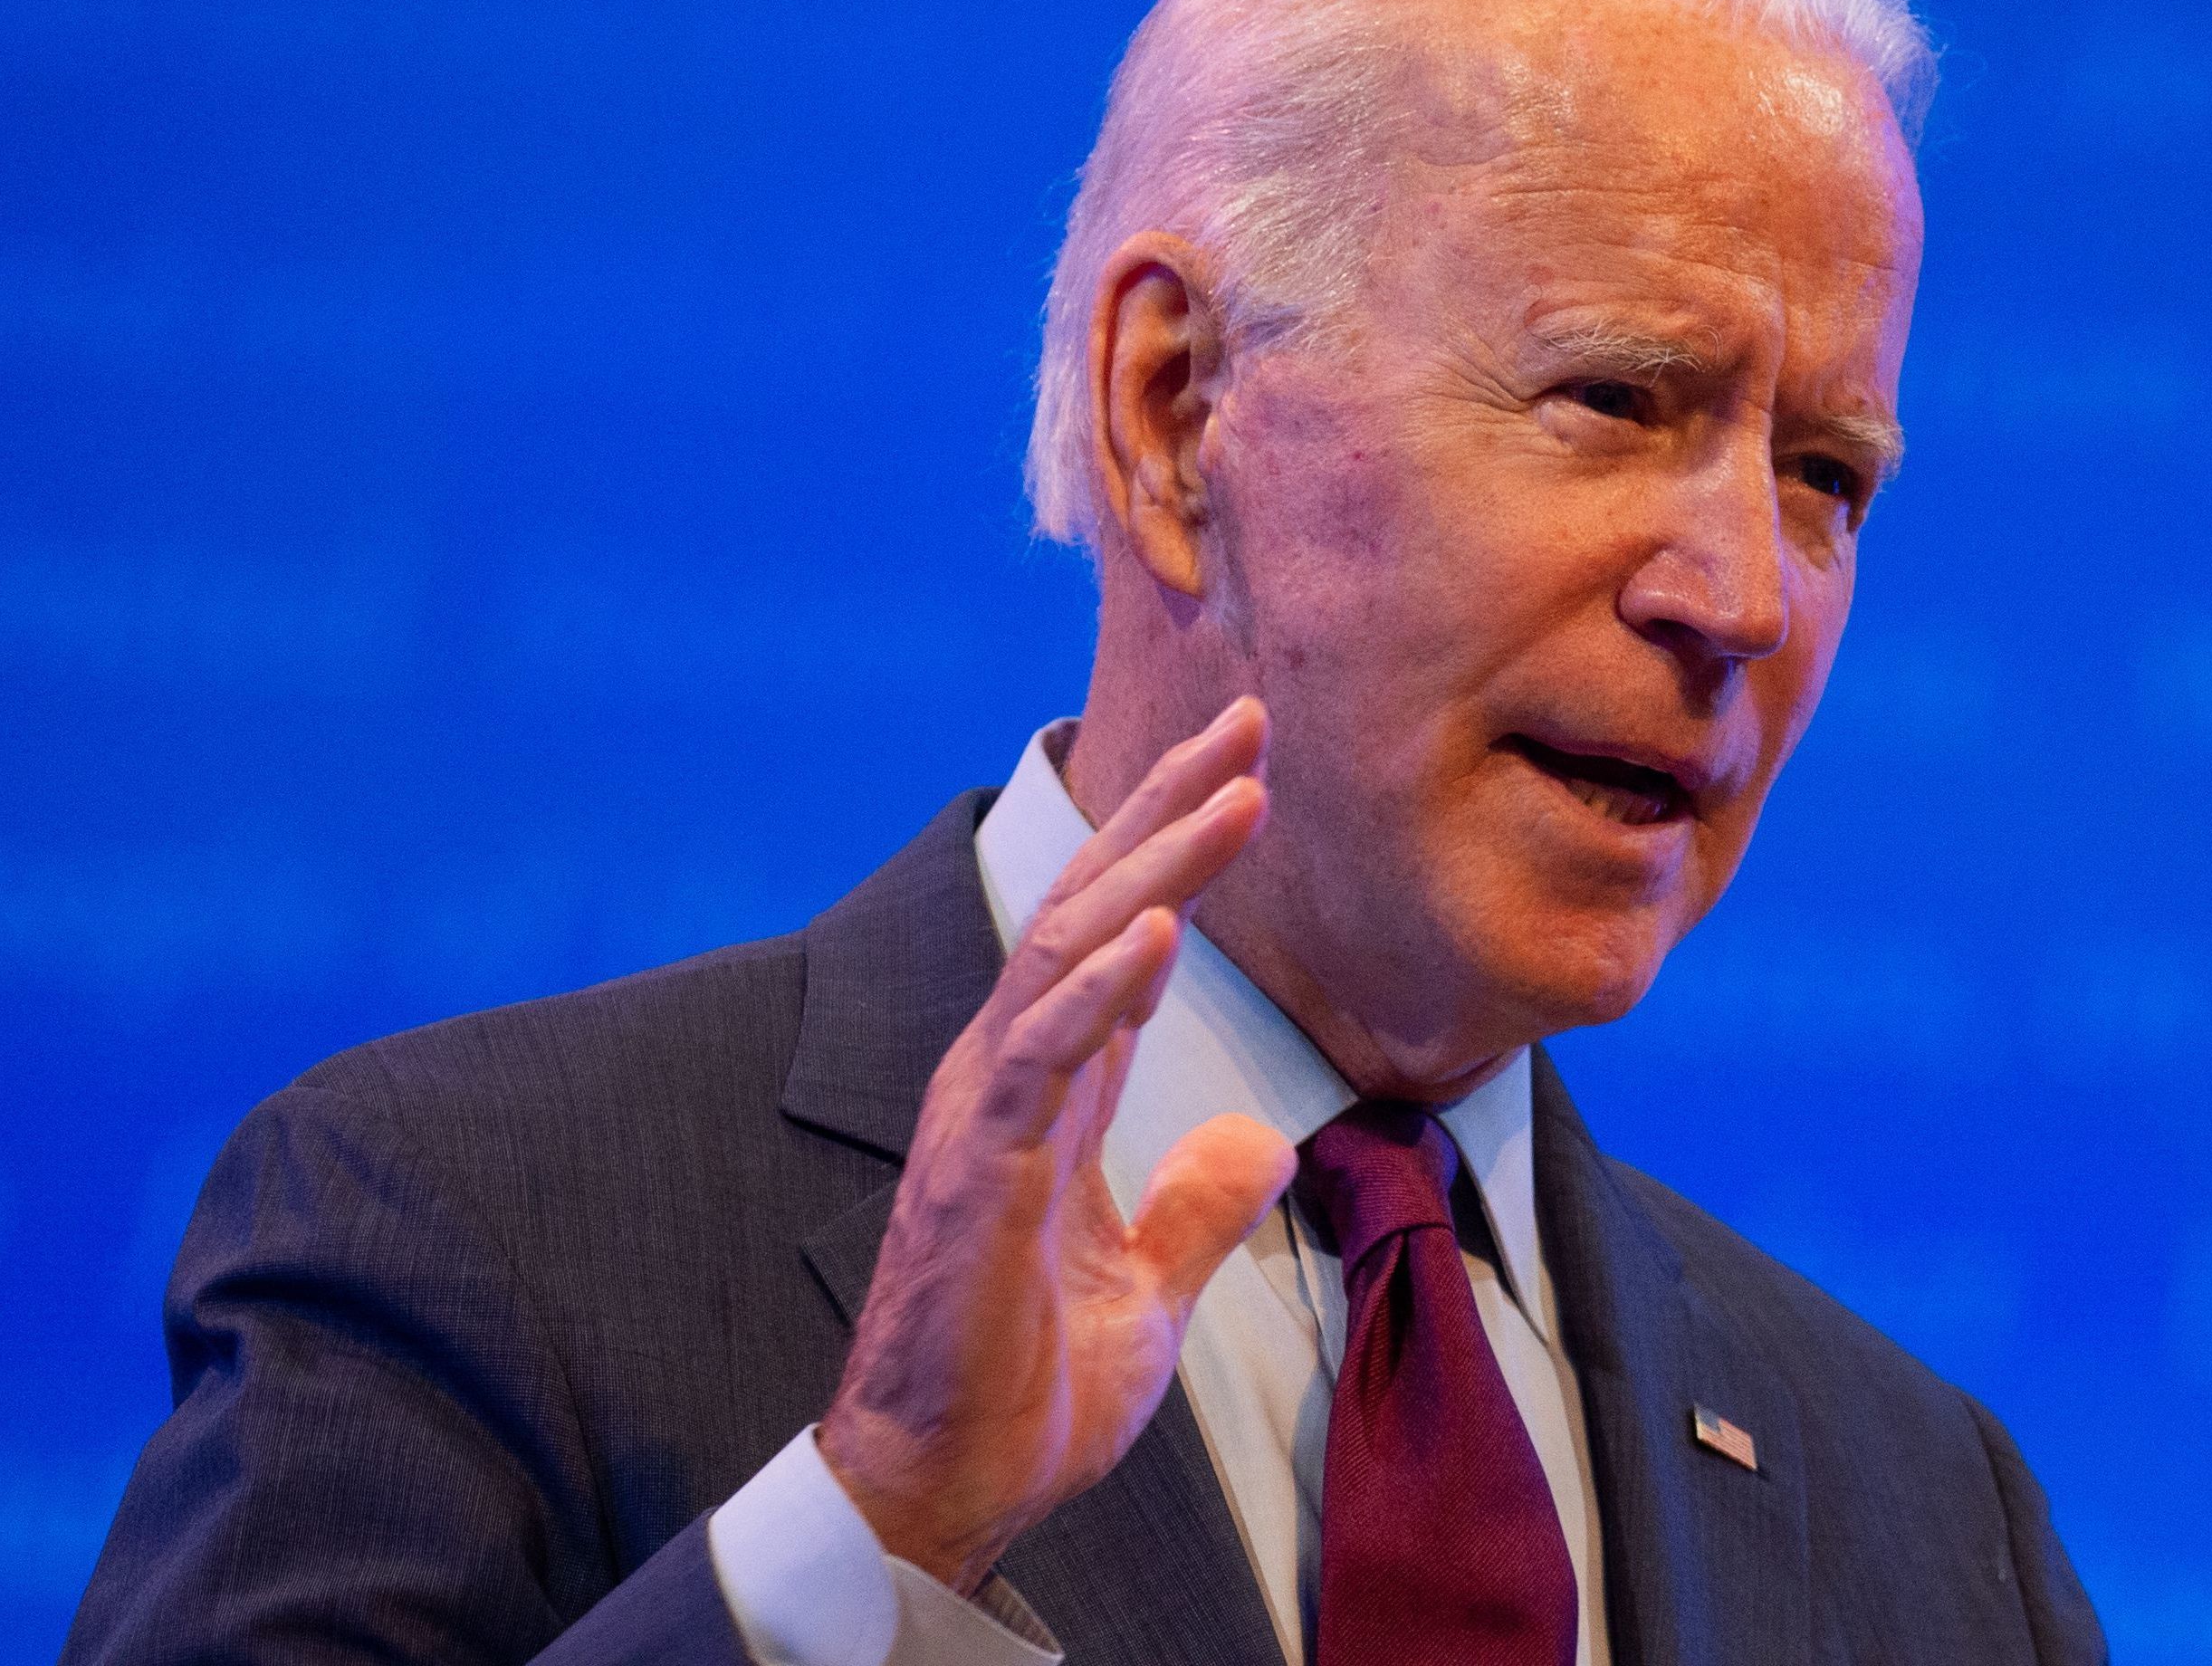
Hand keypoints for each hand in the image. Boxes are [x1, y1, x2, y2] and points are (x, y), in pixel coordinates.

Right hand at [818, 701, 1299, 1591]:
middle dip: (1171, 808)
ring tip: (1235, 793)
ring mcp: (985, 1115)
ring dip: (1156, 867)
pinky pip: (1040, 1056)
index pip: (1118, 932)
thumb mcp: (1150, 1290)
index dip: (1178, 845)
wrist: (948, 1491)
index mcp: (1050, 1089)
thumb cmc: (1024, 1391)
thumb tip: (1262, 1138)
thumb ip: (1198, 1206)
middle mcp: (1008, 1075)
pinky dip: (1100, 984)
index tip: (1249, 766)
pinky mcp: (977, 1172)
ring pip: (1067, 952)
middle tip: (1252, 721)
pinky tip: (1161, 928)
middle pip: (1092, 905)